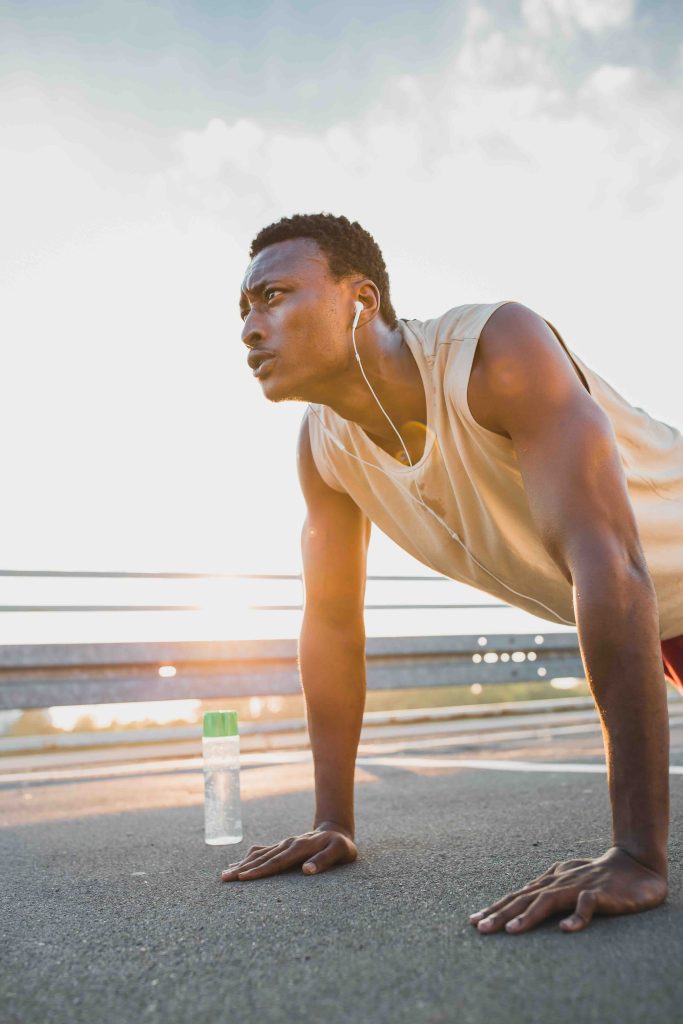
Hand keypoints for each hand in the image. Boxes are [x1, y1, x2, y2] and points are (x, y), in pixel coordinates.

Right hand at [221, 823, 357, 881]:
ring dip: (242, 864)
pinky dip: (249, 858)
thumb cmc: (341, 845)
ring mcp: (284, 844)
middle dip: (243, 868)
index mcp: (299, 847)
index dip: (260, 870)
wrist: (337, 831)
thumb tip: (307, 871)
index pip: (277, 862)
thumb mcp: (341, 852)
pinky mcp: (282, 847)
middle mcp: (288, 844)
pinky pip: (262, 852)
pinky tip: (238, 864)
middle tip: (225, 878)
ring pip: (259, 855)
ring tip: (224, 873)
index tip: (244, 877)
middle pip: (262, 858)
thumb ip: (325, 860)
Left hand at [469, 846, 667, 933]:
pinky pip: (586, 904)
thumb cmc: (597, 876)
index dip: (495, 908)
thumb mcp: (567, 883)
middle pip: (523, 898)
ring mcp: (577, 885)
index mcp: (548, 882)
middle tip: (480, 928)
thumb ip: (546, 892)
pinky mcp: (599, 892)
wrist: (634, 865)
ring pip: (547, 900)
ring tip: (511, 930)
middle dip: (500, 913)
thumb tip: (522, 901)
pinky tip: (566, 930)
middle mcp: (557, 882)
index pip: (516, 896)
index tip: (474, 921)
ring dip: (528, 915)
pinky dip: (576, 916)